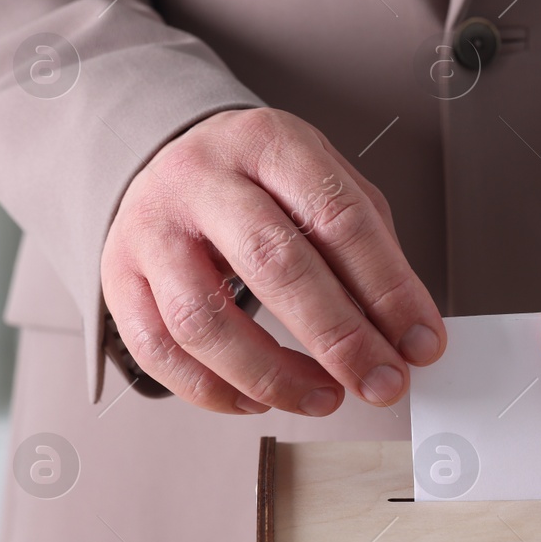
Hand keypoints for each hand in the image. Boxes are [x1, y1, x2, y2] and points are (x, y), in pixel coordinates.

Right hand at [102, 108, 444, 414]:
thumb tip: (405, 329)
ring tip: (324, 396)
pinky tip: (257, 398)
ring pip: (203, 320)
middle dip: (338, 337)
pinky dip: (212, 391)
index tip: (420, 342)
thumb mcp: (319, 179)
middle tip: (380, 380)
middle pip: (273, 264)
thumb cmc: (257, 180)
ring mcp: (151, 230)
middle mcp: (201, 180)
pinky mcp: (119, 278)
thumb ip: (365, 244)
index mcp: (267, 143)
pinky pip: (158, 351)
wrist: (171, 163)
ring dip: (273, 375)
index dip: (388, 288)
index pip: (337, 218)